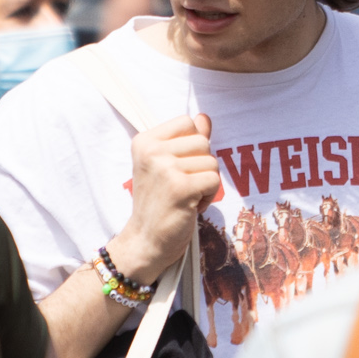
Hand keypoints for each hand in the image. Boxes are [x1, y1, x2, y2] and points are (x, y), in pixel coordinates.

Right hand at [109, 113, 222, 283]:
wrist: (145, 239)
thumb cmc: (158, 202)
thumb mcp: (166, 165)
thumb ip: (186, 140)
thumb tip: (204, 118)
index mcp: (144, 140)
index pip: (187, 122)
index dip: (192, 145)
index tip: (178, 167)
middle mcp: (151, 151)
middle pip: (203, 142)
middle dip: (202, 165)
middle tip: (184, 185)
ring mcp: (165, 168)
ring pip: (211, 161)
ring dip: (206, 183)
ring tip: (186, 196)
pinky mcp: (180, 187)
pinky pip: (214, 180)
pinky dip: (209, 196)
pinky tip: (191, 206)